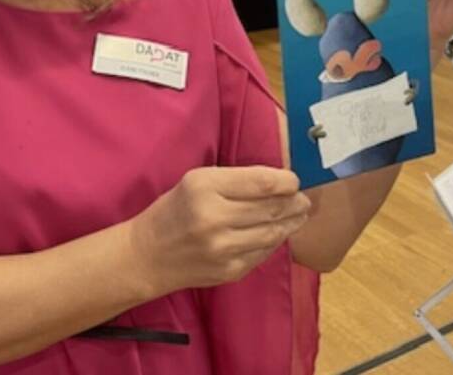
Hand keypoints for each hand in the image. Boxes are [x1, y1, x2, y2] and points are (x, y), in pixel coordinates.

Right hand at [128, 166, 309, 293]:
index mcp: (204, 187)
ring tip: (300, 214)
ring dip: (292, 222)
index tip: (294, 180)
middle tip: (304, 199)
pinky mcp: (230, 271)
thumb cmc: (173, 211)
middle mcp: (214, 217)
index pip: (261, 182)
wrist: (147, 255)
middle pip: (271, 208)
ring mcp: (223, 249)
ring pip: (273, 232)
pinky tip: (279, 232)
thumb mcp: (196, 182)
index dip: (286, 181)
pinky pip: (264, 253)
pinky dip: (275, 241)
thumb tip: (279, 181)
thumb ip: (235, 180)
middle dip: (294, 202)